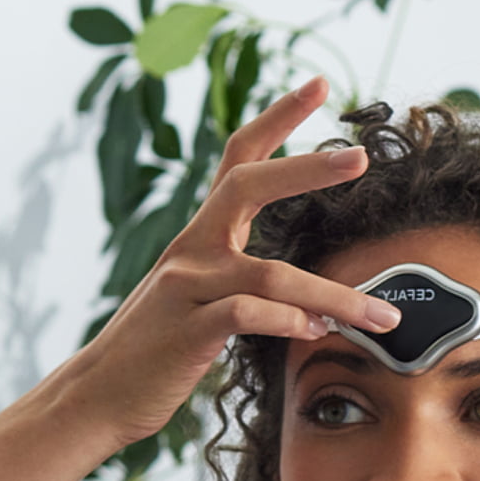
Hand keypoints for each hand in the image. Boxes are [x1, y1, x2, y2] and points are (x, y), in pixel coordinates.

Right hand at [64, 75, 401, 450]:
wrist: (98, 396)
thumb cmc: (156, 351)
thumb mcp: (195, 300)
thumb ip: (240, 283)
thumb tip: (310, 300)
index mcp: (199, 237)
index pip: (238, 160)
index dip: (276, 118)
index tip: (317, 84)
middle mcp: (191, 250)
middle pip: (248, 185)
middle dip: (307, 166)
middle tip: (361, 156)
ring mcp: (186, 288)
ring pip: (271, 273)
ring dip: (336, 296)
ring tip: (381, 317)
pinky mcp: (187, 331)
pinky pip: (248, 315)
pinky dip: (290, 322)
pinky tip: (316, 335)